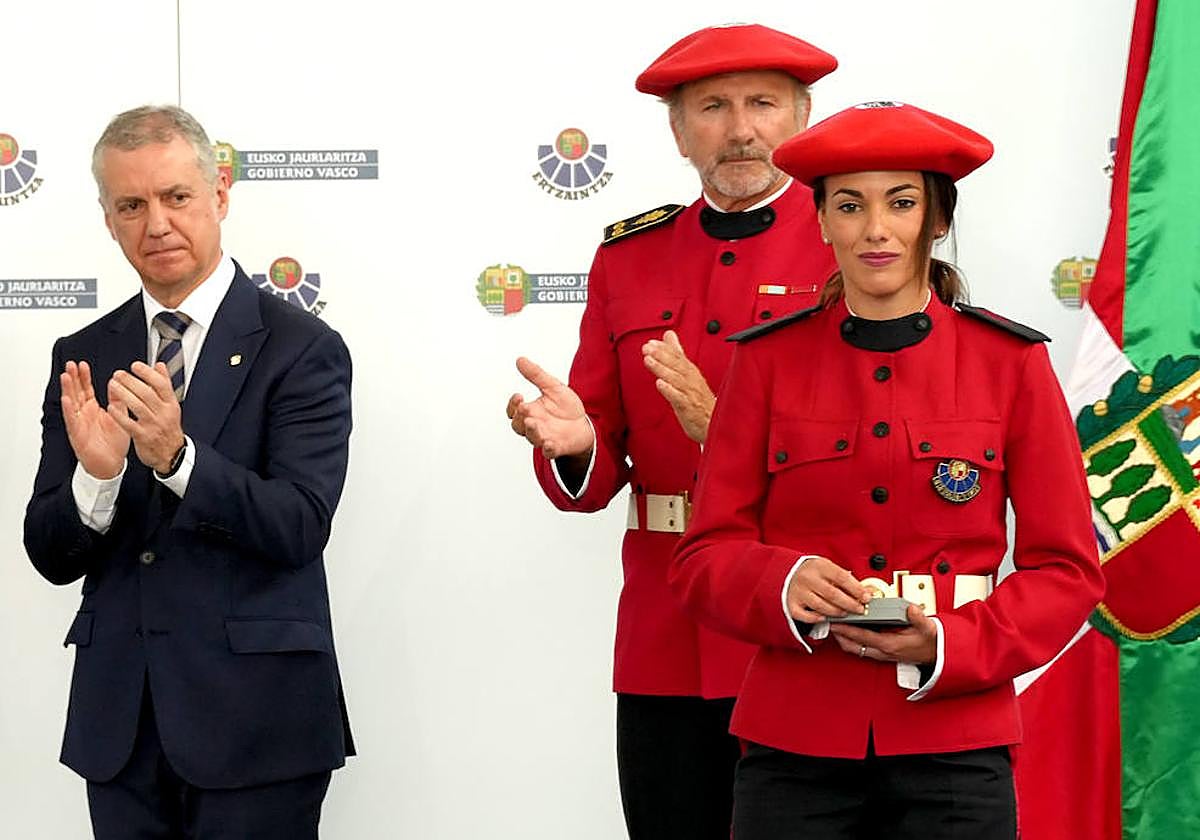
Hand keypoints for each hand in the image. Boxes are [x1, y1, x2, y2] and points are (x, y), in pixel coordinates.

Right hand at [60, 360, 129, 478]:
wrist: (112, 464)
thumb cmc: (114, 442)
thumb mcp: (119, 416)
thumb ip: (117, 400)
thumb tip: (118, 383)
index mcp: (93, 409)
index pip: (86, 389)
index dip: (84, 377)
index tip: (82, 364)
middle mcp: (84, 414)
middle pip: (76, 392)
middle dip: (73, 378)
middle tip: (70, 364)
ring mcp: (79, 423)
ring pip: (71, 404)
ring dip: (67, 390)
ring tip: (66, 377)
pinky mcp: (77, 435)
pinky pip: (72, 421)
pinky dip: (69, 410)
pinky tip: (67, 400)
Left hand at [105, 361, 184, 473]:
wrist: (171, 454)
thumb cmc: (168, 428)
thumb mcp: (171, 405)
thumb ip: (164, 385)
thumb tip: (160, 366)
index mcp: (171, 404)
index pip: (161, 384)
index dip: (147, 373)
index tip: (135, 366)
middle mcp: (163, 413)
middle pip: (147, 393)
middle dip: (131, 381)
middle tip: (118, 374)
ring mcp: (154, 425)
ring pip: (138, 406)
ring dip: (123, 393)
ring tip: (112, 385)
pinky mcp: (143, 437)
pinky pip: (129, 424)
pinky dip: (119, 415)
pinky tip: (111, 408)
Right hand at [507, 357, 594, 459]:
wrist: (585, 423)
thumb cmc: (566, 407)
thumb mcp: (553, 386)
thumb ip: (536, 375)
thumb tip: (520, 360)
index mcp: (531, 411)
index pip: (513, 411)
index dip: (512, 405)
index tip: (519, 396)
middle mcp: (534, 426)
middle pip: (518, 425)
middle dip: (519, 417)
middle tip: (524, 408)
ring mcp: (544, 437)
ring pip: (532, 437)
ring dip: (531, 430)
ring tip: (532, 422)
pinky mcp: (556, 447)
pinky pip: (548, 451)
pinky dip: (547, 449)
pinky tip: (548, 443)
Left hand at [642, 330, 713, 443]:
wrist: (713, 424)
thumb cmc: (699, 400)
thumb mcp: (687, 374)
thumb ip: (677, 354)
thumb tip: (669, 335)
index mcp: (690, 372)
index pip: (678, 357)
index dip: (664, 349)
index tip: (651, 342)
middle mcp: (691, 381)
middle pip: (677, 365)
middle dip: (661, 355)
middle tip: (647, 347)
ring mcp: (690, 394)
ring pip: (676, 379)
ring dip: (662, 369)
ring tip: (648, 360)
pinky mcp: (689, 408)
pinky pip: (679, 398)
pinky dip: (670, 390)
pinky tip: (659, 384)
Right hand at [786, 555, 870, 623]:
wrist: (789, 572)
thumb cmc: (814, 572)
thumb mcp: (830, 569)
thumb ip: (847, 580)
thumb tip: (867, 592)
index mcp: (819, 566)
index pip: (841, 578)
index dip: (856, 589)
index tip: (866, 598)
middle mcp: (808, 578)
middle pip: (832, 594)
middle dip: (850, 604)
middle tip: (860, 610)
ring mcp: (799, 592)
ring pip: (821, 606)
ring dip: (836, 612)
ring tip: (845, 613)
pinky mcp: (792, 604)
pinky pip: (805, 616)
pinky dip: (816, 618)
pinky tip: (825, 618)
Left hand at [828, 604, 938, 664]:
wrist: (937, 654)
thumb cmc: (930, 641)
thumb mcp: (927, 628)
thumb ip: (918, 618)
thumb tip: (910, 609)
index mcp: (890, 644)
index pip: (862, 637)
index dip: (847, 630)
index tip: (835, 623)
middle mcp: (883, 652)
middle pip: (853, 646)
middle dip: (839, 636)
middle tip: (829, 624)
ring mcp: (881, 654)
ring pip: (856, 649)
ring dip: (844, 639)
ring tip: (836, 627)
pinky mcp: (882, 654)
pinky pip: (862, 649)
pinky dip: (853, 642)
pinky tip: (850, 632)